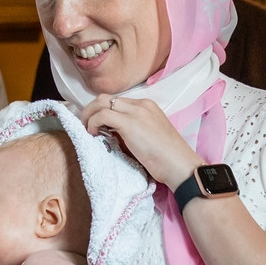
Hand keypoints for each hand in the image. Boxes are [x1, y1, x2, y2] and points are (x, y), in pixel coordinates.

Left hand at [80, 95, 200, 190]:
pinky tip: (93, 135)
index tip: (94, 125)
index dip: (101, 111)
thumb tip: (111, 133)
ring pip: (101, 103)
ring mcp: (136, 112)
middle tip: (85, 126)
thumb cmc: (167, 158)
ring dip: (88, 115)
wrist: (180, 165)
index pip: (116, 101)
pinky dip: (92, 123)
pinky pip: (102, 115)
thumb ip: (132, 130)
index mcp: (147, 106)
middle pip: (106, 98)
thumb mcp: (149, 136)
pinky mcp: (130, 123)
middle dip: (90, 110)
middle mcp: (141, 104)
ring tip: (87, 130)